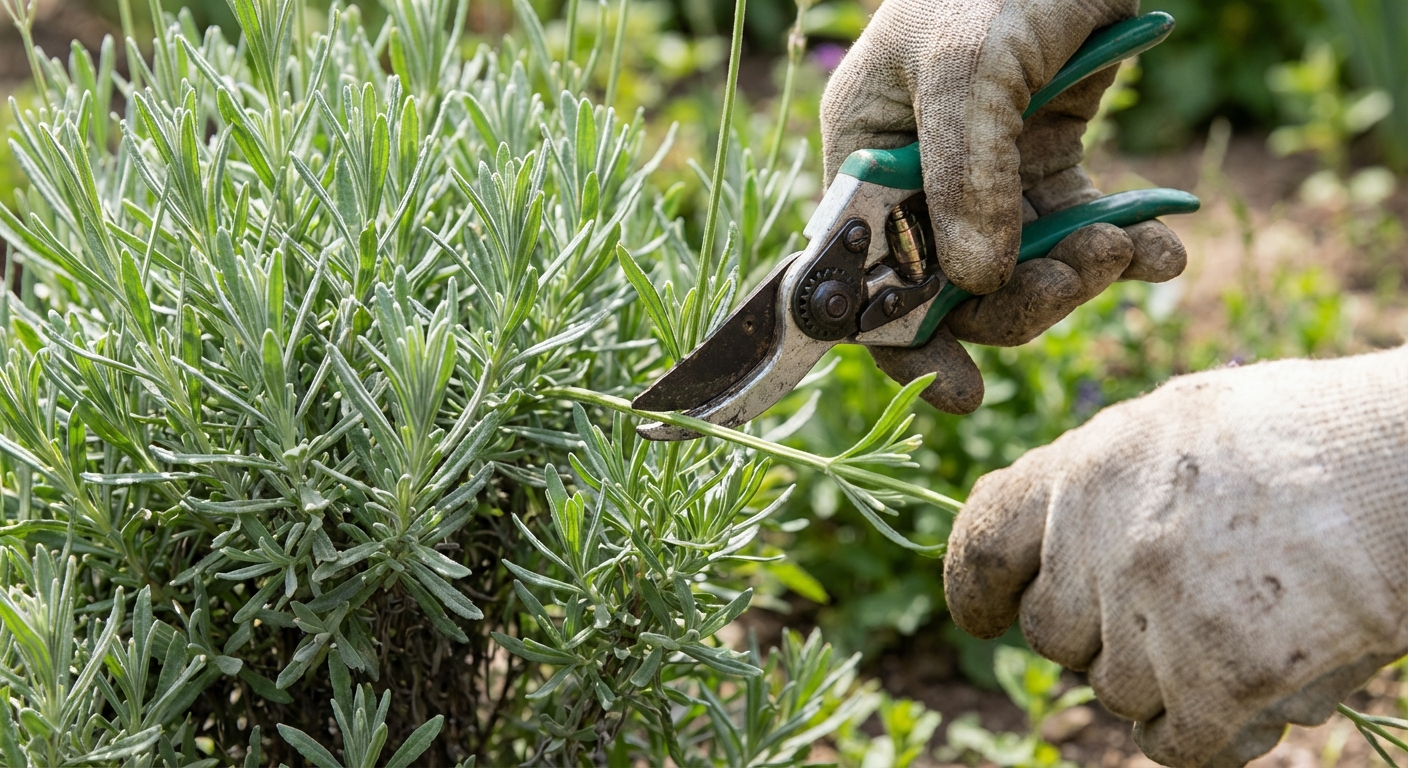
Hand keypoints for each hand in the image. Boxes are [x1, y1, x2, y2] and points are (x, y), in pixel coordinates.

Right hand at [821, 0, 1186, 412]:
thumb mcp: (964, 69)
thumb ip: (963, 174)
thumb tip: (980, 283)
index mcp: (865, 157)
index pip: (868, 274)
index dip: (905, 340)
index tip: (958, 389)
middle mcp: (918, 180)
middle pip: (953, 289)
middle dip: (1015, 302)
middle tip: (1075, 279)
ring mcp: (986, 179)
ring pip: (1020, 272)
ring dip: (1076, 277)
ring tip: (1124, 248)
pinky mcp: (1049, 165)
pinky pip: (1078, 232)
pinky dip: (1123, 249)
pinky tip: (1160, 250)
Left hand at [943, 347, 1407, 765]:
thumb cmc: (1311, 437)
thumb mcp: (1179, 425)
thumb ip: (1104, 487)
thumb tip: (1053, 552)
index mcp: (1084, 470)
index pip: (982, 543)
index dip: (974, 587)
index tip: (983, 615)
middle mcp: (1102, 544)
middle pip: (1052, 634)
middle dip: (1095, 634)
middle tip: (1170, 609)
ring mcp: (1156, 616)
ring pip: (1114, 691)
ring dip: (1162, 680)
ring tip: (1240, 629)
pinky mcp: (1218, 683)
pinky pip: (1172, 744)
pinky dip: (1203, 733)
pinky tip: (1249, 702)